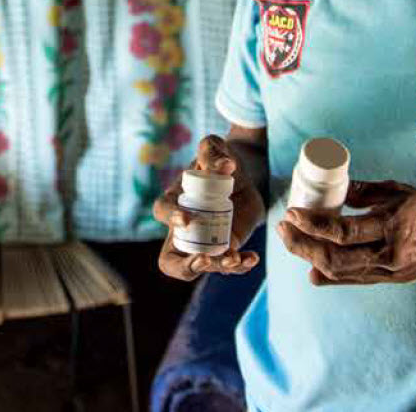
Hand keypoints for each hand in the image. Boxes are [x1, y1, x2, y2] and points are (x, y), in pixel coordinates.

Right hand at [153, 135, 265, 280]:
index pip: (163, 211)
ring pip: (202, 266)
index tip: (187, 220)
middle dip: (186, 266)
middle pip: (171, 260)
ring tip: (237, 258)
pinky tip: (252, 257)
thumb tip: (225, 165)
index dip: (171, 218)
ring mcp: (203, 242)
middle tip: (205, 260)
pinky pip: (227, 264)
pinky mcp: (224, 247)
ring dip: (219, 267)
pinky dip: (240, 265)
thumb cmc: (219, 158)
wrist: (241, 174)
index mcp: (175, 200)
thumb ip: (214, 152)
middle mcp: (183, 228)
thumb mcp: (215, 148)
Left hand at [277, 179, 415, 285]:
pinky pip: (349, 280)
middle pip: (334, 257)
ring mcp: (383, 272)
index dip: (313, 224)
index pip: (343, 231)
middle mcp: (385, 255)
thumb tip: (334, 185)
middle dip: (302, 244)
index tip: (292, 213)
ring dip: (308, 257)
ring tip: (290, 240)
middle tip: (283, 227)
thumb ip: (365, 192)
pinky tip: (309, 267)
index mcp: (390, 228)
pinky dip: (327, 275)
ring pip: (338, 272)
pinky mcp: (382, 280)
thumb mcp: (399, 193)